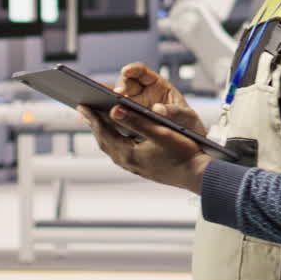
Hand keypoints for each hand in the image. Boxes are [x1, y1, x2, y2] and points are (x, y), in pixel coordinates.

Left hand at [76, 63, 211, 192]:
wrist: (198, 175)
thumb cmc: (184, 153)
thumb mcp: (161, 132)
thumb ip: (137, 121)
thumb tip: (114, 111)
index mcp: (129, 154)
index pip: (104, 133)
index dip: (92, 118)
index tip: (82, 104)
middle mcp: (128, 162)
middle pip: (104, 140)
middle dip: (94, 124)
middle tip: (84, 109)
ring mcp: (134, 166)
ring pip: (112, 146)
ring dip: (104, 131)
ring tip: (97, 118)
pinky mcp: (141, 167)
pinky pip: (121, 150)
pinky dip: (115, 138)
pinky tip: (118, 131)